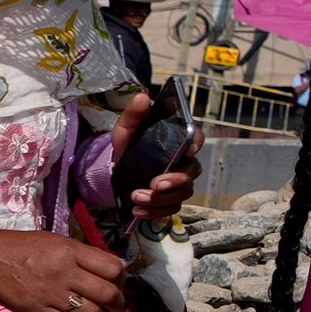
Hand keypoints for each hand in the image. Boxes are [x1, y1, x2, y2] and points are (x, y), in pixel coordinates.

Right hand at [0, 226, 129, 311]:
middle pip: (107, 294)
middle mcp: (64, 273)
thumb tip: (117, 268)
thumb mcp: (57, 241)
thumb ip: (86, 254)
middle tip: (116, 304)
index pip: (113, 269)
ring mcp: (50, 295)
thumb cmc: (23, 247)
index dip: (122, 278)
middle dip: (118, 302)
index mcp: (70, 251)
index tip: (118, 281)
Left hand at [103, 91, 196, 225]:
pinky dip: (154, 213)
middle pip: (191, 173)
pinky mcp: (169, 200)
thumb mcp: (126, 129)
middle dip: (175, 181)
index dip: (196, 144)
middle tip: (155, 184)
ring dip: (160, 199)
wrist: (115, 170)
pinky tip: (137, 212)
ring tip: (136, 197)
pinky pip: (170, 209)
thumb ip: (134, 114)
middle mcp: (183, 162)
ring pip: (182, 194)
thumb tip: (142, 98)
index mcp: (178, 141)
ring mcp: (178, 183)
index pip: (196, 138)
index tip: (187, 150)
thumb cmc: (128, 146)